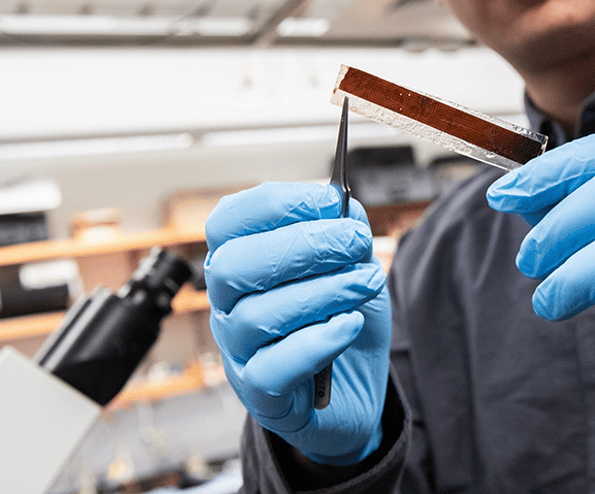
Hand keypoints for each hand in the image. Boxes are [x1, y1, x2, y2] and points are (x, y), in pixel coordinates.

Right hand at [205, 182, 390, 463]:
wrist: (356, 388)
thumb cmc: (342, 319)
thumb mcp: (353, 266)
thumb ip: (345, 232)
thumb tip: (341, 205)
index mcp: (240, 262)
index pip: (228, 222)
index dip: (276, 204)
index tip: (329, 201)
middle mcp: (227, 305)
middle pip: (233, 266)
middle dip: (301, 245)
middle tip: (356, 241)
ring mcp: (238, 351)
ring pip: (256, 315)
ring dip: (322, 291)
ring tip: (367, 282)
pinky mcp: (260, 393)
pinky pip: (273, 369)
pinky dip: (318, 342)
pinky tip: (351, 324)